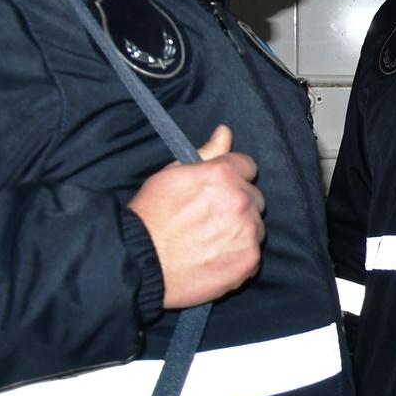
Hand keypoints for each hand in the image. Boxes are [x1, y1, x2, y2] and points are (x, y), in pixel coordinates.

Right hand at [128, 125, 264, 308]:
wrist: (139, 263)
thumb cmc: (150, 216)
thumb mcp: (171, 175)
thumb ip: (206, 154)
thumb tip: (225, 132)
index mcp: (222, 174)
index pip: (248, 166)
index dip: (232, 177)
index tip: (218, 190)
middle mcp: (240, 200)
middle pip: (254, 197)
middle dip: (238, 204)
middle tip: (210, 218)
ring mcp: (248, 232)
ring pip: (256, 226)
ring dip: (241, 230)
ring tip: (210, 240)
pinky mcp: (249, 260)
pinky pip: (253, 252)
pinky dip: (239, 256)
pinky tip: (214, 257)